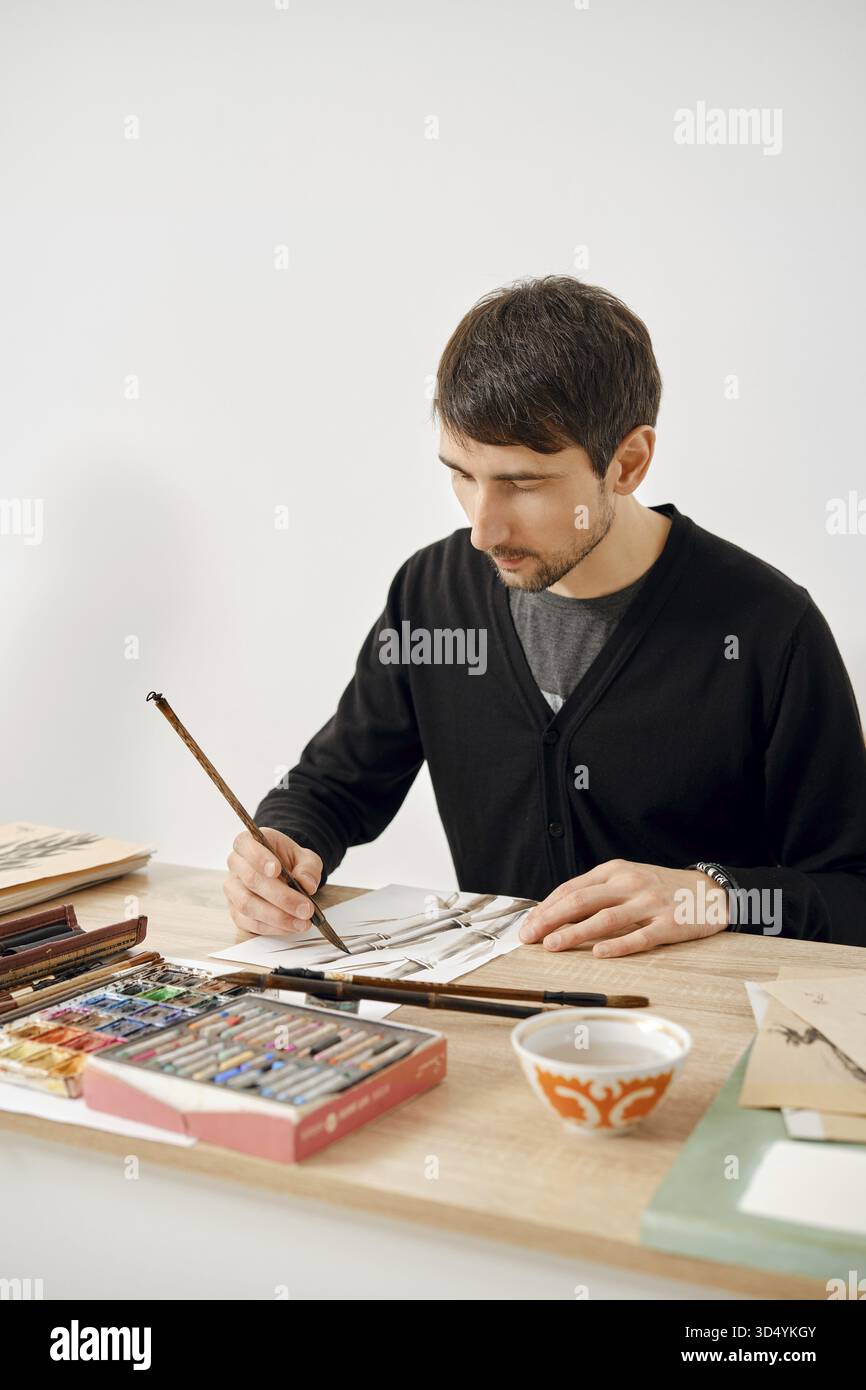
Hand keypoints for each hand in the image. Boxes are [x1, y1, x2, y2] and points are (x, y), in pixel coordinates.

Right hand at [224, 826, 322, 936]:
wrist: (285, 875)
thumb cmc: (291, 863)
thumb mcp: (306, 858)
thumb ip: (308, 868)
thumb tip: (306, 884)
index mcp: (248, 843)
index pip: (245, 845)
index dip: (259, 858)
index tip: (277, 870)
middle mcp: (235, 865)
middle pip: (250, 879)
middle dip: (280, 896)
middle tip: (305, 908)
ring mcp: (233, 889)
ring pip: (247, 904)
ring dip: (276, 916)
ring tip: (301, 922)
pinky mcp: (236, 911)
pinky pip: (249, 922)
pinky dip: (271, 927)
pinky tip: (290, 927)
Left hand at [518, 859, 728, 956]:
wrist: (709, 891)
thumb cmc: (660, 888)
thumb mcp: (627, 879)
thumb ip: (597, 892)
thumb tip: (557, 914)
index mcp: (615, 871)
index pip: (572, 888)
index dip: (547, 907)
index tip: (529, 925)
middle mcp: (630, 884)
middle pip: (582, 901)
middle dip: (551, 920)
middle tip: (530, 937)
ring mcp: (649, 904)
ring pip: (606, 919)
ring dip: (576, 933)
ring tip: (553, 945)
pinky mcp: (668, 925)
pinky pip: (639, 936)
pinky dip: (617, 945)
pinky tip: (599, 953)